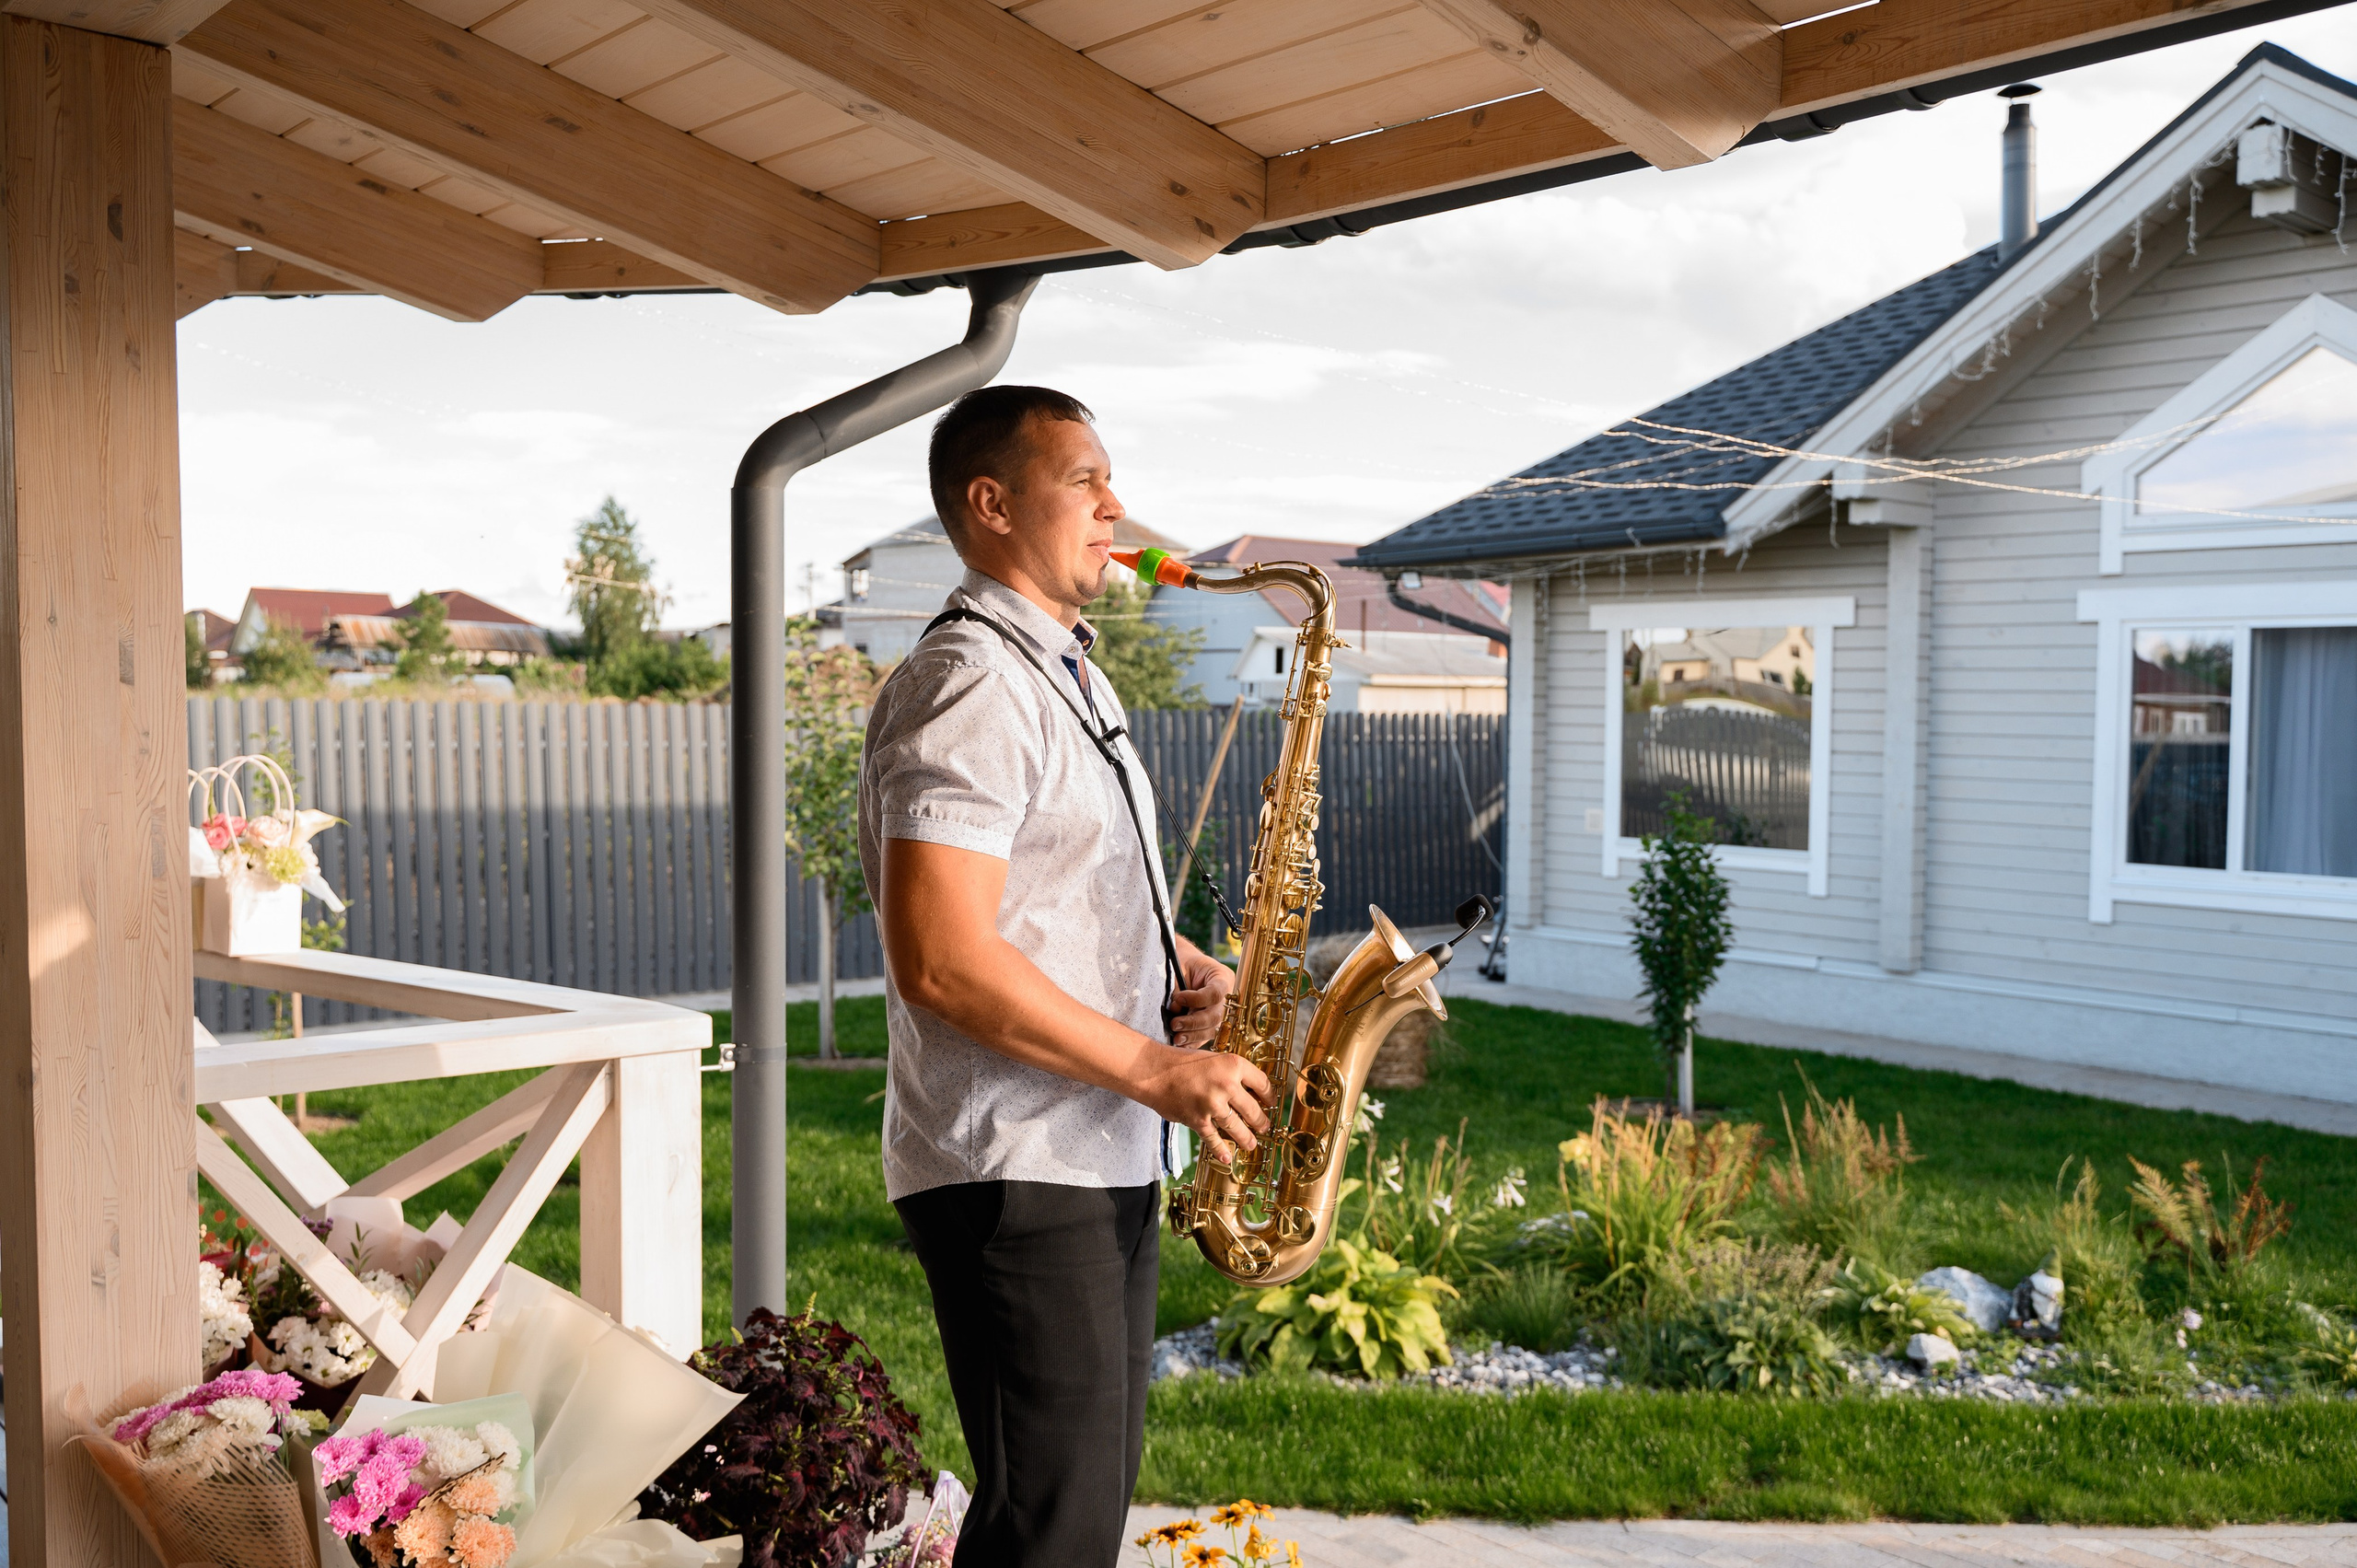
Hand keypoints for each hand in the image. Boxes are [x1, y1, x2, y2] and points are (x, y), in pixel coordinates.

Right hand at [1135, 1044, 1270, 1166]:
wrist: (1154, 1071)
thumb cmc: (1183, 1063)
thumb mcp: (1214, 1059)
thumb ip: (1231, 1074)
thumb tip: (1249, 1093)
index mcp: (1234, 1065)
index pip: (1262, 1084)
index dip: (1270, 1096)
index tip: (1270, 1103)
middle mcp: (1226, 1085)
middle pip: (1253, 1109)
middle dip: (1261, 1122)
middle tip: (1264, 1127)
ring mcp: (1213, 1105)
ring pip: (1237, 1127)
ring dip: (1246, 1138)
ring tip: (1251, 1144)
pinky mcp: (1198, 1120)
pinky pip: (1214, 1139)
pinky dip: (1221, 1150)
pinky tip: (1227, 1157)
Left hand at [1168, 948, 1234, 1048]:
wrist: (1184, 966)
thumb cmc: (1182, 963)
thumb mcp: (1179, 966)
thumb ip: (1177, 986)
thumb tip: (1174, 1009)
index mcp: (1222, 977)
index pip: (1216, 993)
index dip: (1197, 999)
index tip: (1178, 998)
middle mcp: (1225, 997)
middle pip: (1215, 1016)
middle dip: (1194, 1022)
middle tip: (1174, 1024)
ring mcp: (1219, 1012)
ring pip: (1212, 1030)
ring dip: (1193, 1035)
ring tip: (1176, 1037)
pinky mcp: (1210, 1024)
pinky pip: (1204, 1037)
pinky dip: (1192, 1042)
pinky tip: (1180, 1043)